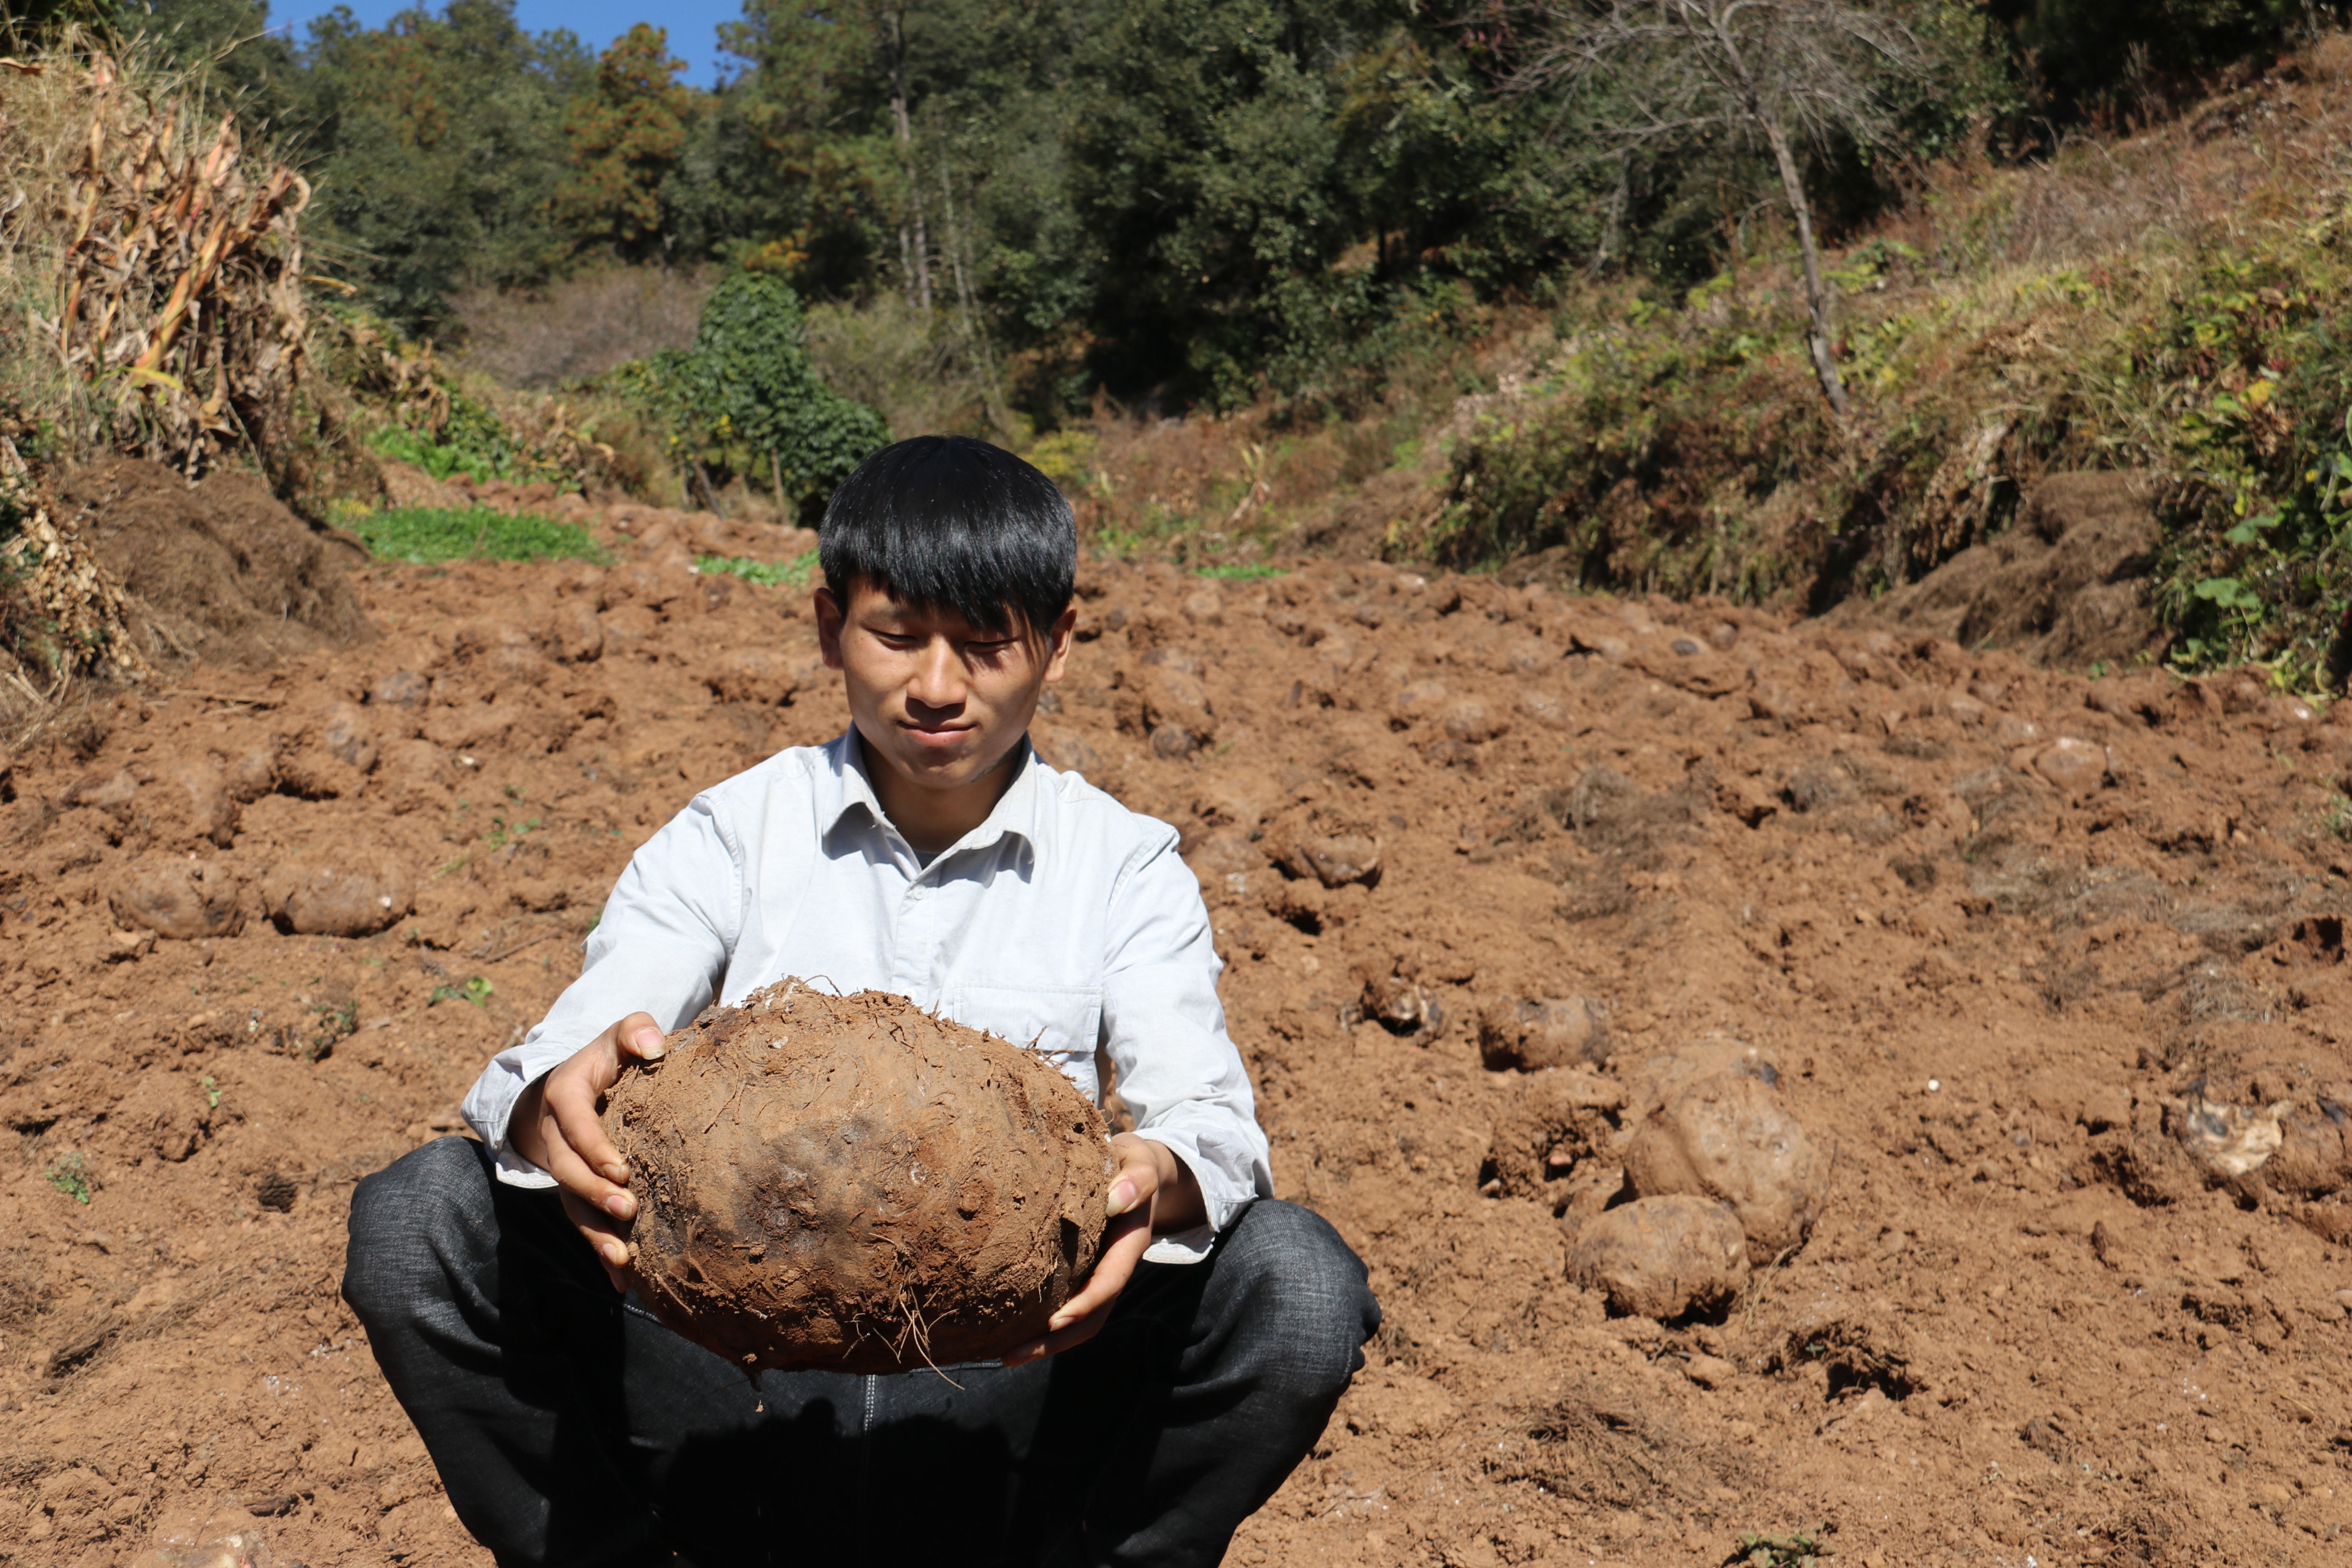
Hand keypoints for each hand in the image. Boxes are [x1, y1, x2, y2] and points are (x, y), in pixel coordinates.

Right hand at [508, 1011, 668, 1290]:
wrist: (576, 1083)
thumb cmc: (608, 1059)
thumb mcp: (617, 1036)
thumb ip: (633, 1030)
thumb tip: (654, 1044)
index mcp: (565, 1097)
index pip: (576, 1125)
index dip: (594, 1148)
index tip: (622, 1169)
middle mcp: (558, 1137)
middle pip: (569, 1171)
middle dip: (595, 1194)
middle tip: (628, 1209)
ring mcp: (565, 1168)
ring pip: (573, 1205)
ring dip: (595, 1234)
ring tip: (623, 1259)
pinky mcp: (579, 1190)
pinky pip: (585, 1222)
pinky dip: (601, 1251)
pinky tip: (623, 1282)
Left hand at [1000, 1132, 1204, 1366]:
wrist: (1137, 1170)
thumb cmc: (1135, 1164)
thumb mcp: (1141, 1163)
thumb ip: (1137, 1180)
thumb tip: (1116, 1199)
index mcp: (1128, 1247)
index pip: (1107, 1285)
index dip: (1082, 1305)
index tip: (1052, 1322)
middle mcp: (1112, 1268)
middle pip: (1089, 1319)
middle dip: (1053, 1341)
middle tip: (1010, 1357)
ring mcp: (1095, 1273)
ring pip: (1075, 1320)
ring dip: (1043, 1341)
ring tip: (1002, 1355)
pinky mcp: (1078, 1270)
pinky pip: (1062, 1302)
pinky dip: (1037, 1319)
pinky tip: (1005, 1325)